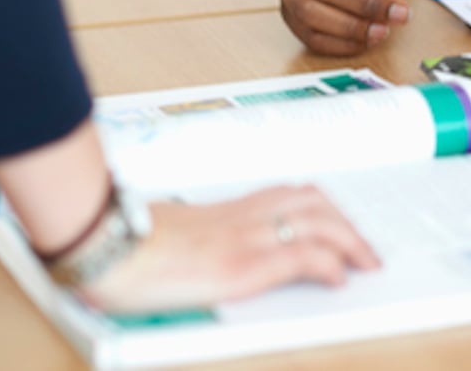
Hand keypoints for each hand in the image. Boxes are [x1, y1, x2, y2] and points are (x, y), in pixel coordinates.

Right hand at [81, 185, 380, 314]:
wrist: (104, 246)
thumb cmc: (124, 244)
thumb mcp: (167, 233)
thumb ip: (192, 235)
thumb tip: (194, 250)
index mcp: (225, 209)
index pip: (287, 193)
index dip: (321, 205)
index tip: (337, 219)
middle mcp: (242, 217)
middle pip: (314, 202)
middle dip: (347, 221)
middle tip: (365, 246)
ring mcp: (245, 238)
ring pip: (320, 222)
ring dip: (351, 240)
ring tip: (366, 261)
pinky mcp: (242, 265)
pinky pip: (301, 256)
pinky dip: (329, 264)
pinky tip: (340, 277)